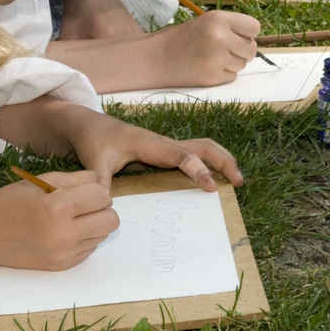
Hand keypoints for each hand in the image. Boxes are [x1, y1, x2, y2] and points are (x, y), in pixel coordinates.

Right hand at [0, 170, 117, 270]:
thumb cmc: (12, 201)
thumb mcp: (43, 180)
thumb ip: (77, 180)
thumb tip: (102, 185)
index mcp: (58, 207)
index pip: (103, 196)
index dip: (96, 190)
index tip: (84, 190)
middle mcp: (63, 234)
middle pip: (111, 220)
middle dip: (103, 209)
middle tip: (84, 204)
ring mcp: (63, 254)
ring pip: (102, 236)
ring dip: (93, 225)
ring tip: (70, 218)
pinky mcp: (61, 266)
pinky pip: (89, 249)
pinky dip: (82, 239)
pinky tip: (62, 232)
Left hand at [66, 109, 244, 192]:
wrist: (91, 126)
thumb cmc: (95, 141)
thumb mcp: (94, 162)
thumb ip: (100, 182)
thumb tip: (107, 204)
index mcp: (149, 144)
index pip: (181, 155)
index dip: (198, 169)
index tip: (211, 186)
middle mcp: (163, 143)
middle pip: (202, 146)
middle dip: (223, 161)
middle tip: (239, 182)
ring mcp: (166, 147)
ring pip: (202, 148)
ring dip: (222, 160)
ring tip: (237, 181)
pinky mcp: (164, 153)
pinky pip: (193, 156)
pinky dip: (211, 163)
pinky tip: (218, 180)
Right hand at [154, 10, 260, 86]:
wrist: (154, 58)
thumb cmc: (181, 39)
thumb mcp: (205, 23)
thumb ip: (230, 29)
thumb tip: (255, 42)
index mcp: (218, 19)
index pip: (254, 27)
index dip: (247, 33)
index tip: (237, 36)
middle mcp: (220, 37)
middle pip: (251, 49)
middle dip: (241, 51)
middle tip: (222, 50)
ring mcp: (217, 59)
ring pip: (242, 64)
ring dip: (231, 63)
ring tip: (209, 58)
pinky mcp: (213, 77)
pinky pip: (231, 76)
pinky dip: (222, 74)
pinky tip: (205, 68)